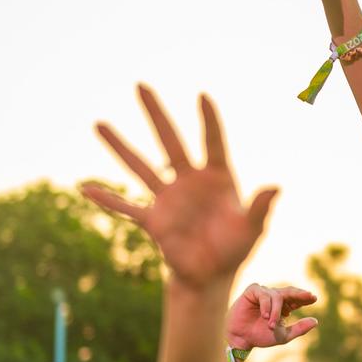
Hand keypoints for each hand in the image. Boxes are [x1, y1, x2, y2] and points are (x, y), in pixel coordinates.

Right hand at [82, 85, 277, 288]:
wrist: (212, 275)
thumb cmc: (235, 249)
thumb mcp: (253, 230)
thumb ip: (261, 208)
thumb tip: (276, 187)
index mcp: (217, 179)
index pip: (212, 142)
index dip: (209, 120)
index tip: (203, 95)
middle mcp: (188, 181)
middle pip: (170, 141)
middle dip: (156, 114)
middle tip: (140, 85)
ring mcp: (168, 198)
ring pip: (140, 167)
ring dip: (120, 147)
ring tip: (99, 124)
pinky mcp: (153, 220)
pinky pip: (125, 208)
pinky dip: (107, 200)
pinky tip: (85, 188)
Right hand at [227, 284, 318, 350]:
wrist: (242, 340)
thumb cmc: (262, 336)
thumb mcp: (284, 335)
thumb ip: (299, 329)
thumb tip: (316, 321)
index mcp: (284, 306)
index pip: (297, 299)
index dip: (305, 298)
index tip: (314, 298)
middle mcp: (274, 297)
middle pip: (290, 292)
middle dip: (300, 294)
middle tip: (309, 296)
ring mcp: (263, 293)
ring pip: (276, 296)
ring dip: (276, 311)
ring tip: (271, 325)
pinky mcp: (252, 292)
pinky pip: (263, 294)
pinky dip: (266, 305)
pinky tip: (265, 316)